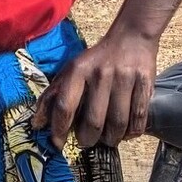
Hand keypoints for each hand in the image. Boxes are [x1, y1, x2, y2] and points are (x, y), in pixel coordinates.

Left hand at [35, 27, 160, 147]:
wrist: (131, 38)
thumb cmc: (95, 60)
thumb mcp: (70, 71)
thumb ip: (52, 96)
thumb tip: (37, 124)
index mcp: (78, 70)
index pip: (65, 106)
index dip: (60, 129)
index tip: (58, 143)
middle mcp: (100, 74)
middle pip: (94, 121)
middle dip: (88, 139)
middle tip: (87, 141)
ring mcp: (124, 78)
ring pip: (118, 123)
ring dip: (111, 139)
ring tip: (107, 139)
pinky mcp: (144, 83)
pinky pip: (139, 117)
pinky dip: (132, 132)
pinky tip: (126, 133)